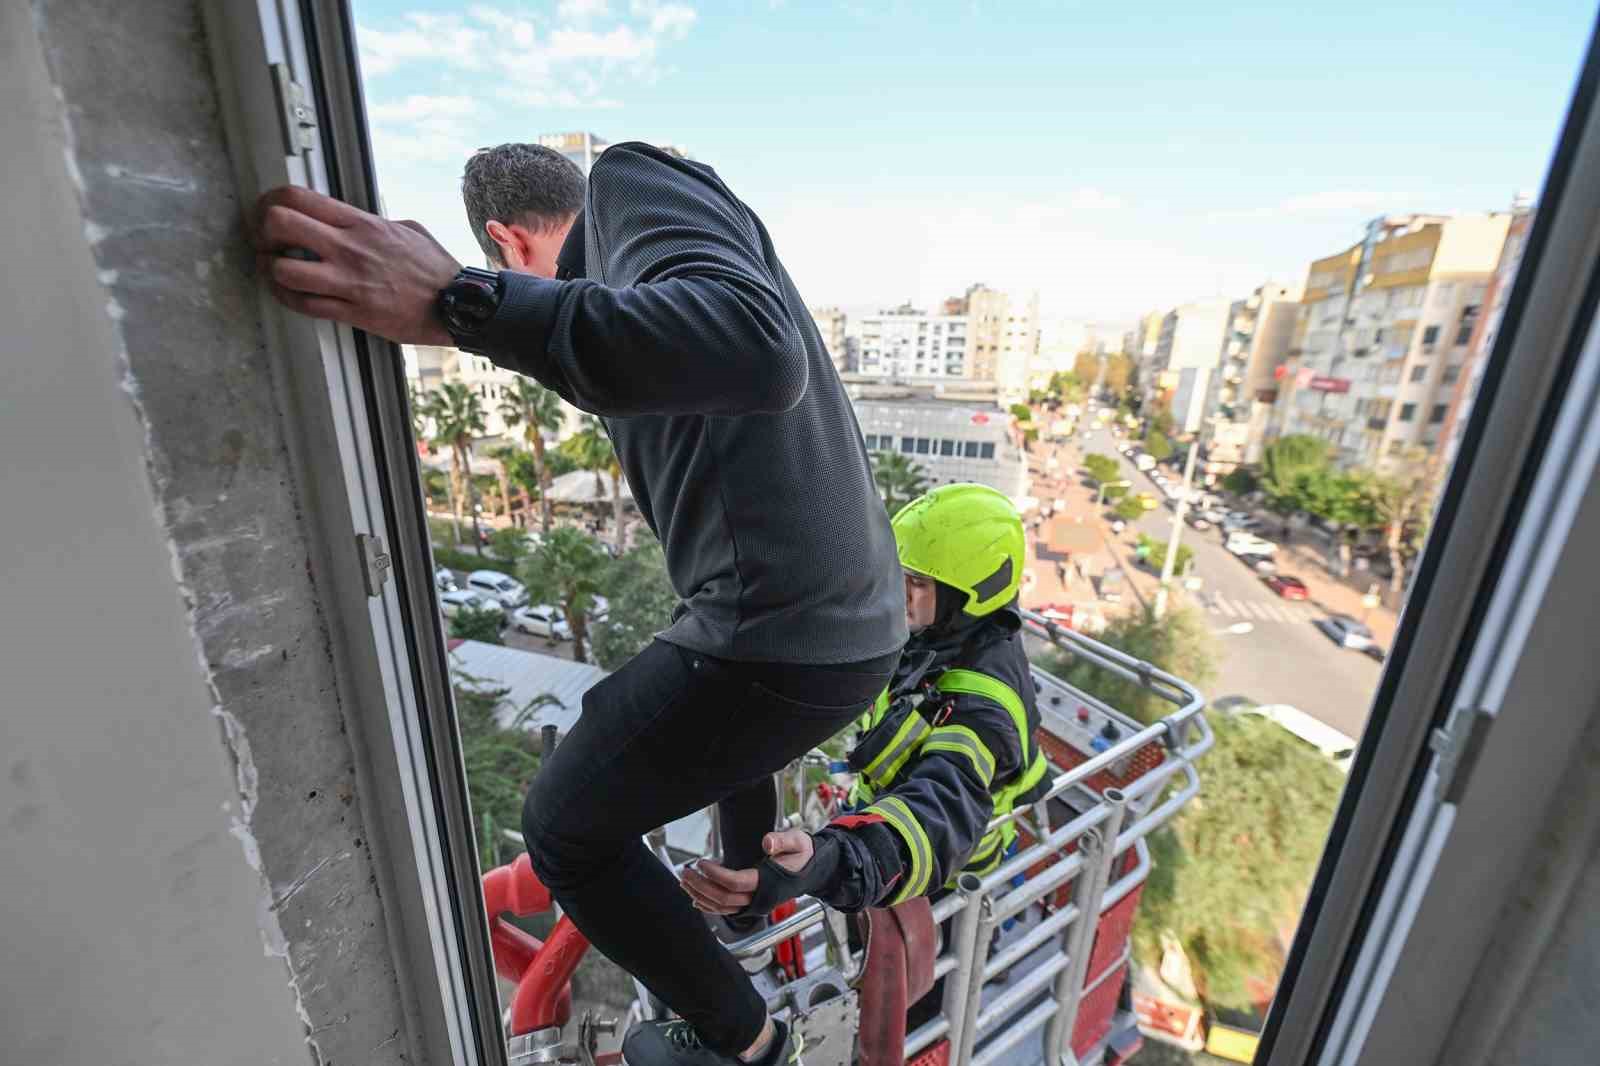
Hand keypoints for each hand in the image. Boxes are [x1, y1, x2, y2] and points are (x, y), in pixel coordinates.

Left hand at [252, 185, 460, 344]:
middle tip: (265, 241)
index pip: (298, 197)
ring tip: (275, 270)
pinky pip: (305, 306)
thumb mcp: (407, 229)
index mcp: (362, 224)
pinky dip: (287, 299)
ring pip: (284, 270)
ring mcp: (350, 282)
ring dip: (270, 270)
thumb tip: (352, 220)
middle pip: (280, 224)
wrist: (457, 304)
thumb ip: (373, 223)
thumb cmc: (435, 269)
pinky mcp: (354, 312)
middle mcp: (350, 249)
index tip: (267, 211)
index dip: (270, 200)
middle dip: (262, 231)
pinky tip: (288, 294)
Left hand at [679, 830, 814, 915]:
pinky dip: (709, 907)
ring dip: (701, 896)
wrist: (813, 870)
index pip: (734, 883)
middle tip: (684, 872)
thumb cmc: (803, 853)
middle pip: (723, 898)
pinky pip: (727, 911)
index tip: (700, 862)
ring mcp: (755, 904)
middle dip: (701, 886)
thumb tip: (767, 842)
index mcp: (768, 883)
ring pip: (722, 907)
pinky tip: (696, 900)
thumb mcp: (798, 841)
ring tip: (685, 882)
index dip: (715, 873)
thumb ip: (783, 841)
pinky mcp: (751, 904)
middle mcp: (760, 899)